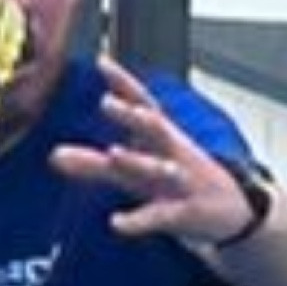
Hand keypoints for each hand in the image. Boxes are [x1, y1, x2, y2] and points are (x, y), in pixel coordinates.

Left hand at [50, 59, 264, 243]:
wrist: (233, 213)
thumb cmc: (177, 183)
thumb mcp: (134, 172)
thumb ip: (92, 164)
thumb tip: (53, 155)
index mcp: (160, 138)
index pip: (143, 103)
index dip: (124, 83)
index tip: (103, 62)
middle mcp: (170, 153)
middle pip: (154, 127)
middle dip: (132, 115)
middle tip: (107, 102)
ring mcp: (179, 182)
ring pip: (159, 168)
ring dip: (137, 161)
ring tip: (114, 154)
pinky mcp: (183, 212)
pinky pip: (159, 215)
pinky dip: (138, 219)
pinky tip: (116, 223)